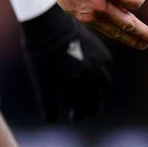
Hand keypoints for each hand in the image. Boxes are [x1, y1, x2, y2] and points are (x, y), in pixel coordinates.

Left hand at [20, 4, 113, 121]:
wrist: (50, 25)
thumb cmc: (41, 55)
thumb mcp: (41, 81)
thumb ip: (46, 103)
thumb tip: (51, 121)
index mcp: (77, 82)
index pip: (83, 108)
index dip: (78, 115)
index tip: (73, 118)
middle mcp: (92, 74)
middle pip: (96, 100)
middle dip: (89, 109)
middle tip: (82, 115)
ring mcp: (100, 63)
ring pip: (104, 87)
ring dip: (98, 97)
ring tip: (90, 101)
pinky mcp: (103, 53)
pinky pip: (107, 72)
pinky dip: (102, 81)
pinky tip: (94, 84)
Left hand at [31, 0, 147, 49]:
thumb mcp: (72, 5)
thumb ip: (90, 14)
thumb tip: (109, 21)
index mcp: (88, 17)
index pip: (115, 33)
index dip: (131, 40)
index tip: (143, 46)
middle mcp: (99, 6)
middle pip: (129, 24)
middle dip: (146, 34)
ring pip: (136, 2)